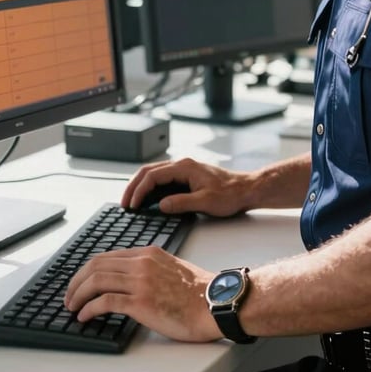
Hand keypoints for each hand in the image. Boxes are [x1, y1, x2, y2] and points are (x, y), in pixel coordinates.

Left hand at [63, 246, 219, 341]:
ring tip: (72, 307)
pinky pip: (105, 301)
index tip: (79, 282)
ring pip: (96, 280)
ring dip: (78, 295)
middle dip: (76, 281)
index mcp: (149, 254)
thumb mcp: (172, 268)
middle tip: (69, 296)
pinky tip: (85, 316)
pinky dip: (89, 308)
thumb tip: (131, 283)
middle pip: (96, 265)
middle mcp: (142, 263)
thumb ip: (151, 269)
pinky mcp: (141, 302)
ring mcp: (141, 282)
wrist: (216, 303)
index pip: (108, 256)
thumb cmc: (199, 293)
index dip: (88, 270)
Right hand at [121, 157, 253, 216]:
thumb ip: (182, 203)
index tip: (132, 206)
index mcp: (184, 167)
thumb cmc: (230, 195)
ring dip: (140, 186)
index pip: (152, 176)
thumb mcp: (206, 202)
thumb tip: (161, 205)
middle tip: (124, 204)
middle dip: (133, 187)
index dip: (139, 191)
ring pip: (154, 174)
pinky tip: (148, 200)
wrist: (246, 189)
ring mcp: (184, 170)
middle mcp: (182, 165)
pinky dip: (150, 188)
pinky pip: (162, 179)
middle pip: (148, 171)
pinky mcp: (186, 177)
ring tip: (131, 202)